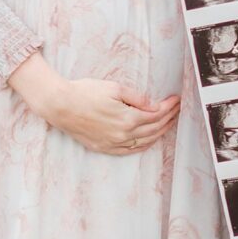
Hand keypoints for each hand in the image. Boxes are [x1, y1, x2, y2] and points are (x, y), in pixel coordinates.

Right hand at [8, 57, 179, 155]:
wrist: (60, 105)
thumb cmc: (85, 92)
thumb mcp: (114, 88)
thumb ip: (137, 98)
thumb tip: (153, 105)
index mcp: (128, 119)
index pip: (156, 115)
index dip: (168, 107)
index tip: (176, 100)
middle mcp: (123, 135)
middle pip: (153, 129)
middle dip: (168, 118)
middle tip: (176, 110)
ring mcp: (113, 143)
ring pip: (144, 141)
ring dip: (159, 132)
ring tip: (168, 123)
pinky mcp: (104, 148)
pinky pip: (130, 151)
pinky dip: (143, 145)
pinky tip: (149, 140)